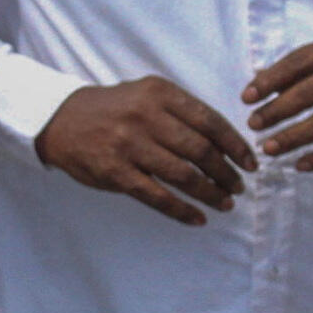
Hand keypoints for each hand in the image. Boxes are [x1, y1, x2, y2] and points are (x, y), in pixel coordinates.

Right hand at [34, 78, 255, 225]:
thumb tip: (225, 143)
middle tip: (239, 186)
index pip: (209, 120)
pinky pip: (157, 196)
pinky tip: (197, 218)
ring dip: (210, 193)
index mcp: (160, 93)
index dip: (235, 144)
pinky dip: (182, 211)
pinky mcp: (116, 172)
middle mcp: (146, 116)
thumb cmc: (114, 109)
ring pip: (182, 175)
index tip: (250, 162)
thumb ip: (181, 112)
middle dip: (226, 172)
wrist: (62, 119)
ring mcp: (130, 145)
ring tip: (225, 203)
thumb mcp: (147, 94)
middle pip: (200, 149)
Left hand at [241, 29, 312, 171]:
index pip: (301, 61)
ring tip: (269, 148)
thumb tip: (263, 78)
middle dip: (276, 111)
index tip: (247, 96)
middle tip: (254, 126)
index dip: (271, 80)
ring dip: (293, 138)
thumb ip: (312, 60)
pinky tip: (301, 164)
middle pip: (310, 92)